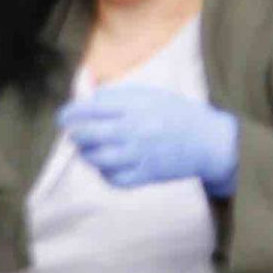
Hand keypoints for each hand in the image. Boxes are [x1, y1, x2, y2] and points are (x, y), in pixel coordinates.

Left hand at [58, 83, 237, 193]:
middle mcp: (134, 130)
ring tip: (88, 149)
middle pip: (88, 135)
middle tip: (75, 134)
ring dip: (86, 154)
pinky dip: (104, 173)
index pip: (90, 109)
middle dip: (75, 134)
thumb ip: (115, 94)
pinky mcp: (145, 176)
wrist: (208, 141)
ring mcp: (139, 155)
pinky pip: (113, 179)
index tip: (64, 117)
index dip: (70, 114)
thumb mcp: (147, 94)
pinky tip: (106, 165)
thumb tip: (86, 93)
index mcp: (134, 106)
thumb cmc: (174, 113)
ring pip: (97, 159)